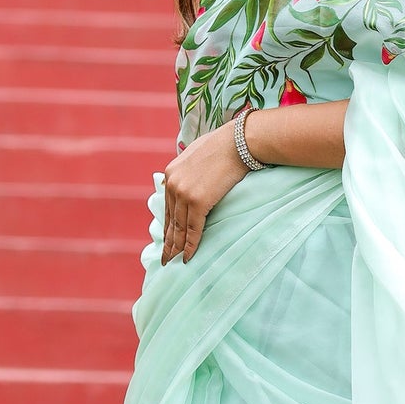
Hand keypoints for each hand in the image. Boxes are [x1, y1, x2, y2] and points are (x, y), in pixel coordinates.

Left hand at [161, 122, 246, 263]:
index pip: (168, 206)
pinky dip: (190, 245)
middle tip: (165, 258)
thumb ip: (191, 168)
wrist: (238, 142)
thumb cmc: (225, 145)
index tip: (166, 239)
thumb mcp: (199, 154)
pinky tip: (187, 257)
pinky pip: (193, 229)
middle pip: (171, 219)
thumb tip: (194, 175)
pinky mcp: (198, 201)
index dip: (168, 225)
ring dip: (177, 247)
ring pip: (180, 227)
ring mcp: (184, 193)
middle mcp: (173, 184)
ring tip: (173, 261)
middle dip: (168, 241)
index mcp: (171, 173)